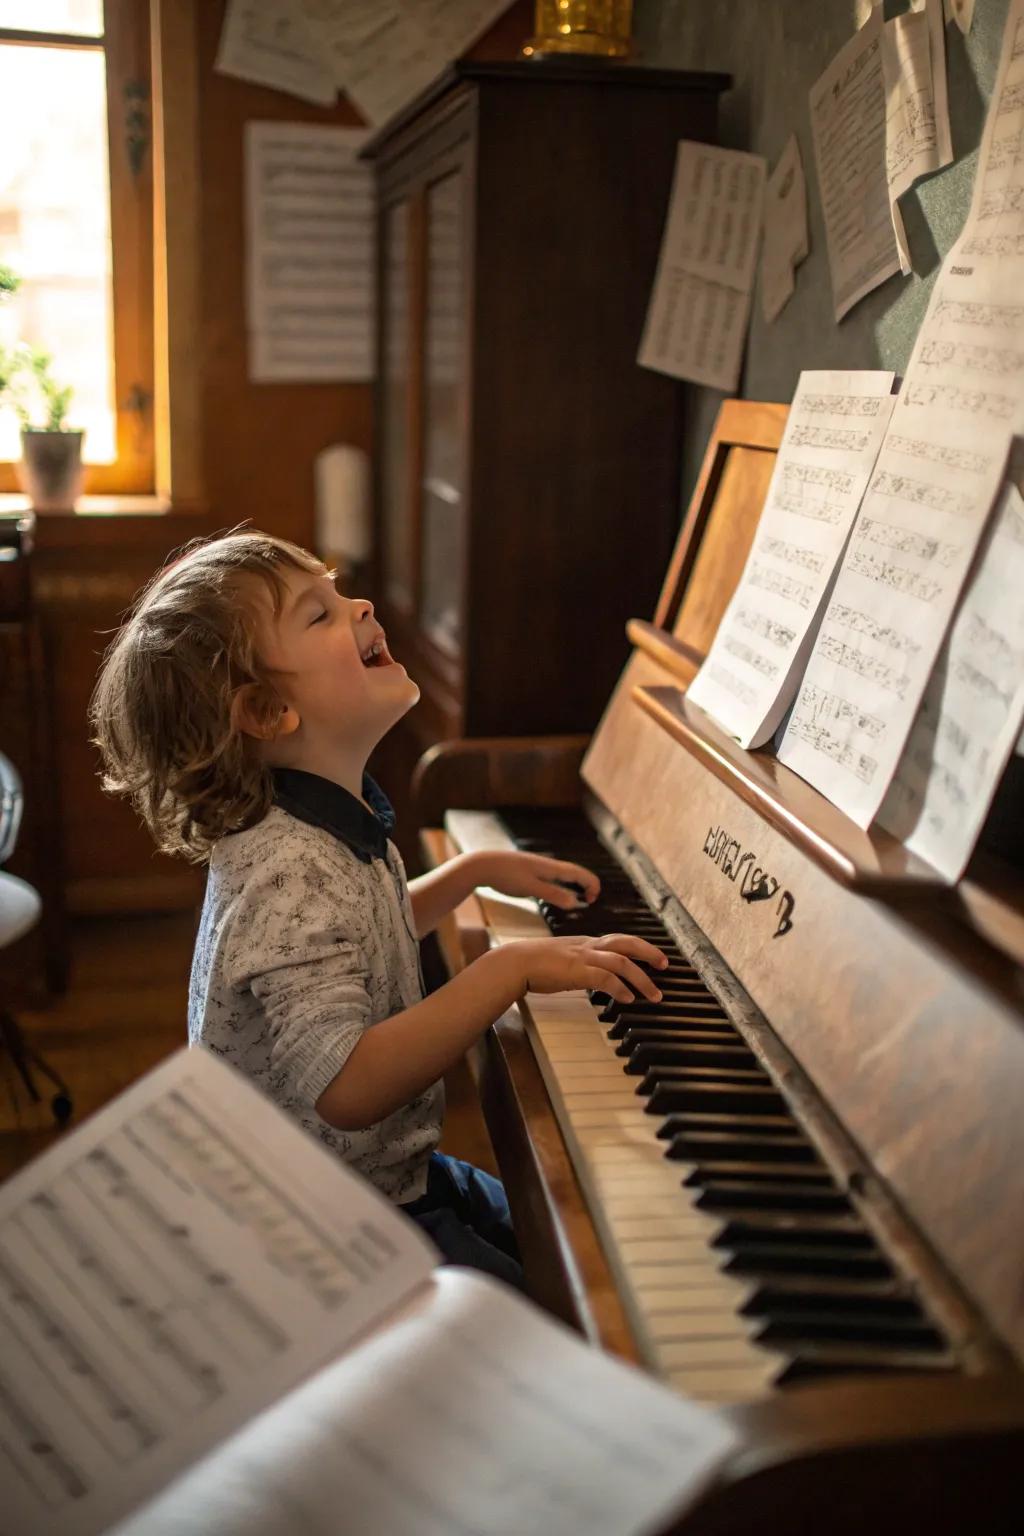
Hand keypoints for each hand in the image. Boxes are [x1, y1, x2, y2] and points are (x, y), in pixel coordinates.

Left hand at [471, 850, 600, 909]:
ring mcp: (538, 867)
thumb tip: (575, 903)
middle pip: (574, 872)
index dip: (592, 885)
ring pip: (563, 875)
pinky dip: (560, 886)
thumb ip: (553, 894)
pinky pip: (552, 877)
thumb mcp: (530, 887)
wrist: (482, 865)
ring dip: (574, 885)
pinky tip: (554, 894)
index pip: (580, 873)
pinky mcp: (529, 871)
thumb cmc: (506, 875)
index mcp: (551, 868)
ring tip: (577, 899)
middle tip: (589, 901)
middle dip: (586, 885)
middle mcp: (548, 865)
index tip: (592, 900)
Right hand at [499, 933, 668, 1002]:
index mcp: (586, 942)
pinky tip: (628, 999)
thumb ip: (579, 965)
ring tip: (654, 995)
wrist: (515, 962)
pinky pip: (606, 978)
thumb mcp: (562, 959)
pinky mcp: (577, 971)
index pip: (619, 940)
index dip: (640, 948)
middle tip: (665, 965)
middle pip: (627, 943)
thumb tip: (592, 977)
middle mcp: (588, 946)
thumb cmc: (534, 963)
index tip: (654, 958)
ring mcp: (583, 957)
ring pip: (622, 963)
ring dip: (642, 980)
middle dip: (649, 953)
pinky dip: (620, 989)